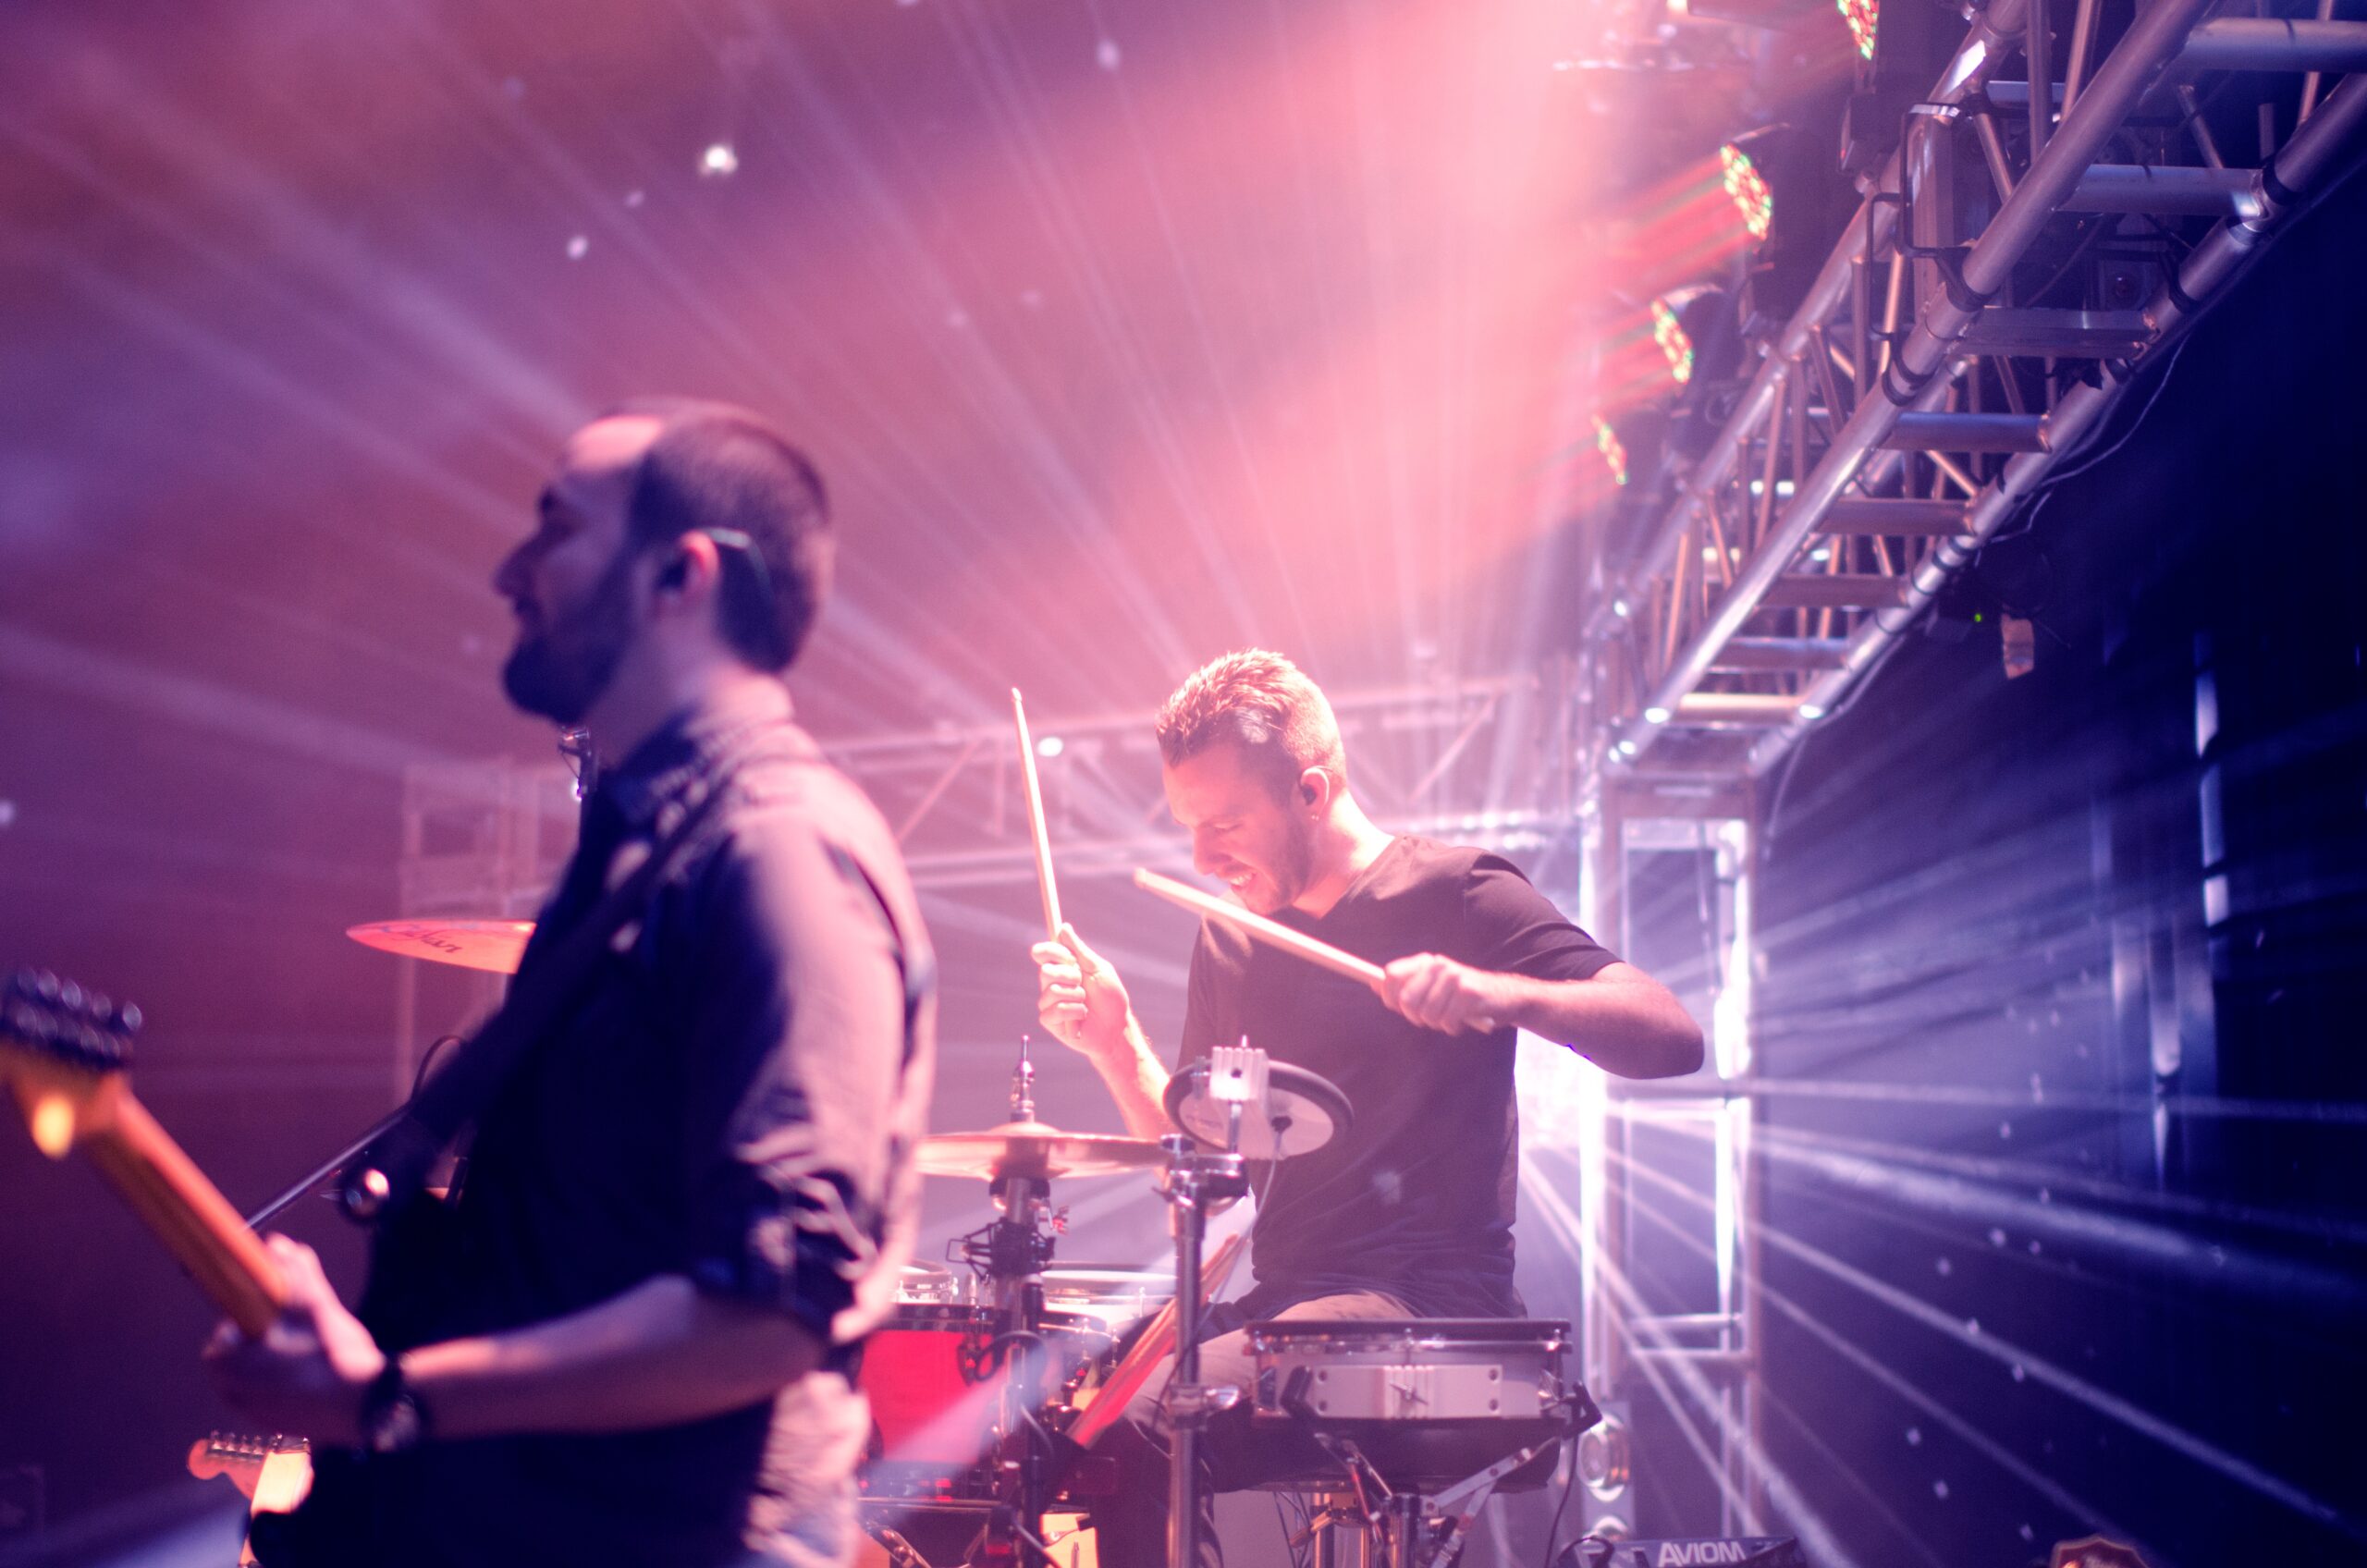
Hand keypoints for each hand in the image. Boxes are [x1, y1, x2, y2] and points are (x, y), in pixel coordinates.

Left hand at [205, 1235, 385, 1444]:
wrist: (366, 1405)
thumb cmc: (332, 1354)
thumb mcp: (315, 1305)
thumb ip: (294, 1273)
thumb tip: (278, 1244)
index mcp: (228, 1366)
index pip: (222, 1336)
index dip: (247, 1320)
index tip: (272, 1314)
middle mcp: (233, 1395)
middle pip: (239, 1360)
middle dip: (262, 1344)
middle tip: (293, 1332)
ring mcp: (255, 1415)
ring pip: (256, 1381)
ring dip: (275, 1366)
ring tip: (308, 1354)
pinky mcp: (278, 1427)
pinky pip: (273, 1401)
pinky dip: (288, 1388)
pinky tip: (316, 1377)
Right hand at [1030, 923, 1133, 1056]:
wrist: (1115, 1028)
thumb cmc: (1110, 998)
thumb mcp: (1098, 969)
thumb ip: (1080, 950)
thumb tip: (1064, 928)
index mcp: (1063, 968)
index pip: (1042, 953)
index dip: (1051, 951)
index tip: (1069, 957)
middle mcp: (1052, 983)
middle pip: (1045, 970)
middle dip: (1069, 976)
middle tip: (1083, 983)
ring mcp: (1049, 1002)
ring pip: (1051, 990)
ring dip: (1076, 996)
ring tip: (1086, 1003)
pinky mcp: (1050, 1021)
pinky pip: (1054, 1011)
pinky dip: (1073, 1012)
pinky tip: (1081, 1017)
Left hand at [1377, 953, 1504, 1034]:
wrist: (1506, 996)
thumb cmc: (1462, 996)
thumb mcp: (1433, 985)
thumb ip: (1405, 985)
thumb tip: (1373, 983)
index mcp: (1426, 961)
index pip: (1391, 975)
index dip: (1389, 996)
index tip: (1398, 1008)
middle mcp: (1438, 965)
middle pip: (1406, 999)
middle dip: (1415, 1016)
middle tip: (1429, 1019)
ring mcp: (1454, 978)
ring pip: (1426, 1014)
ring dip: (1436, 1024)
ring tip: (1450, 1017)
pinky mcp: (1469, 993)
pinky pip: (1447, 1021)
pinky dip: (1452, 1027)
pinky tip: (1463, 1020)